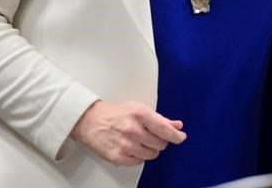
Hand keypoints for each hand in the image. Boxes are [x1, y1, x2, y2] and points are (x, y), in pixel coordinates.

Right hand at [70, 100, 185, 165]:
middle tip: (153, 136)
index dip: (176, 136)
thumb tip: (177, 126)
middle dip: (161, 140)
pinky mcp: (118, 157)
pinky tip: (133, 147)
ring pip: (152, 154)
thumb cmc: (115, 114)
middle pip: (161, 143)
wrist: (91, 121)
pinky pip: (139, 161)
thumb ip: (160, 119)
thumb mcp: (139, 109)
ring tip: (141, 141)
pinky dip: (139, 156)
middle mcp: (133, 130)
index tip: (180, 137)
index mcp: (140, 114)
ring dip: (150, 149)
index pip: (165, 129)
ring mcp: (125, 145)